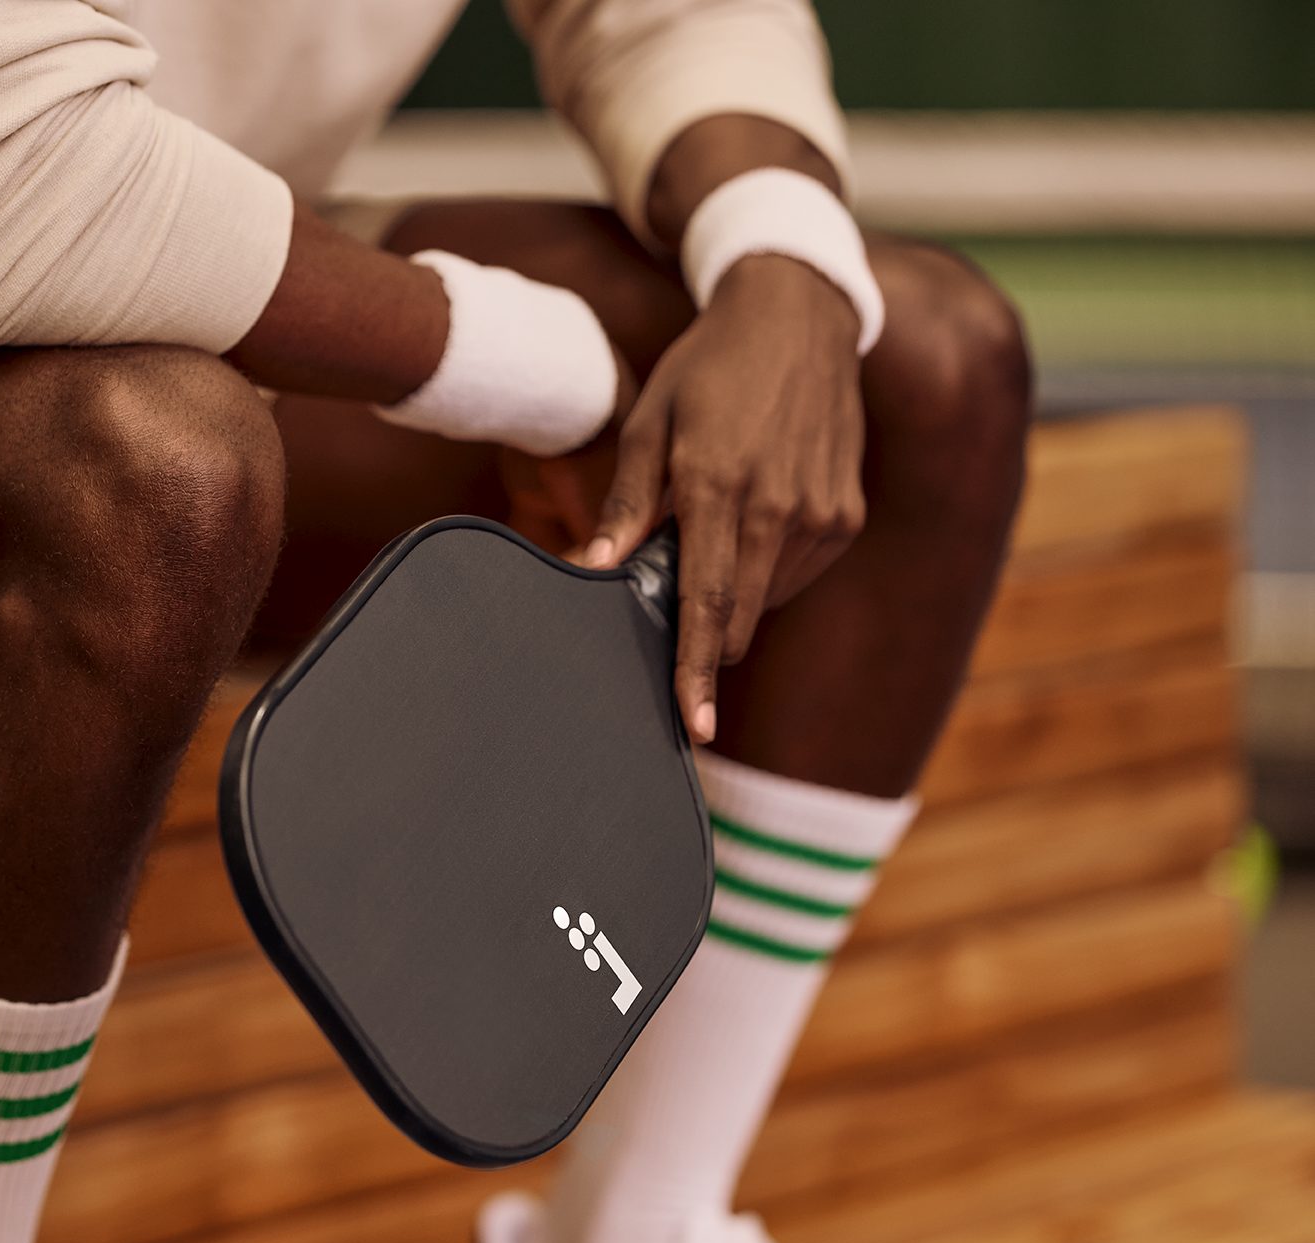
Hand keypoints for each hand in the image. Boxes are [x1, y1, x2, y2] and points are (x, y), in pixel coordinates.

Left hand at [580, 255, 866, 742]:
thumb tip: (596, 567)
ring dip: (733, 592)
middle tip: (669, 590)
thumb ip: (626, 502)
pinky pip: (796, 574)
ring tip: (714, 524)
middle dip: (702, 634)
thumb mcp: (649, 423)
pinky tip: (751, 515)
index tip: (695, 726)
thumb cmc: (707, 370)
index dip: (696, 670)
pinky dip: (766, 568)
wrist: (798, 317)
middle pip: (738, 618)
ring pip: (766, 601)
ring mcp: (822, 515)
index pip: (706, 602)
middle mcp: (779, 508)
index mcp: (719, 486)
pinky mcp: (845, 515)